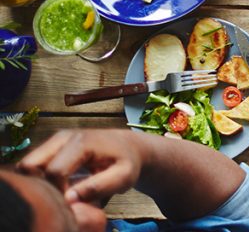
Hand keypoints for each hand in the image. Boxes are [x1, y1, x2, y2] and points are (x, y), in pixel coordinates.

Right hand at [18, 129, 144, 203]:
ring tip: (60, 191)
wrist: (129, 146)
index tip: (71, 202)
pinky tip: (57, 186)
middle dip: (41, 185)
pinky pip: (33, 164)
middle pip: (31, 165)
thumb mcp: (123, 177)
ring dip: (38, 181)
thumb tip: (69, 199)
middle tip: (59, 197)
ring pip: (27, 165)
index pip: (54, 172)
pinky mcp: (51, 145)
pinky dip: (39, 177)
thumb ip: (99, 187)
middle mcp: (63, 137)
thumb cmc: (127, 162)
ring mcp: (55, 139)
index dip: (59, 192)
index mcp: (81, 143)